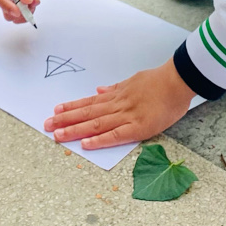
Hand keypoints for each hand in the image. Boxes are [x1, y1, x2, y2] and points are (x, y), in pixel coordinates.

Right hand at [0, 0, 66, 23]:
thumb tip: (25, 1)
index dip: (5, 5)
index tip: (17, 10)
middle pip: (4, 7)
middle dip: (15, 12)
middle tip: (27, 11)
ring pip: (14, 11)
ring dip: (24, 12)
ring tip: (34, 3)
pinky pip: (24, 9)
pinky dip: (30, 10)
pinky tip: (36, 1)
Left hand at [44, 59, 194, 149]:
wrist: (177, 81)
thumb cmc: (159, 81)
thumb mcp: (134, 80)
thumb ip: (117, 88)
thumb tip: (100, 91)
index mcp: (117, 95)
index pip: (90, 103)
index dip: (72, 107)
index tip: (56, 110)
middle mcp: (118, 105)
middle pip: (87, 113)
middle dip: (66, 119)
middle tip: (47, 125)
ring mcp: (127, 115)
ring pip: (96, 123)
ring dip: (75, 129)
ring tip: (57, 134)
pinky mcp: (139, 127)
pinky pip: (116, 135)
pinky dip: (100, 140)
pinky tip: (86, 144)